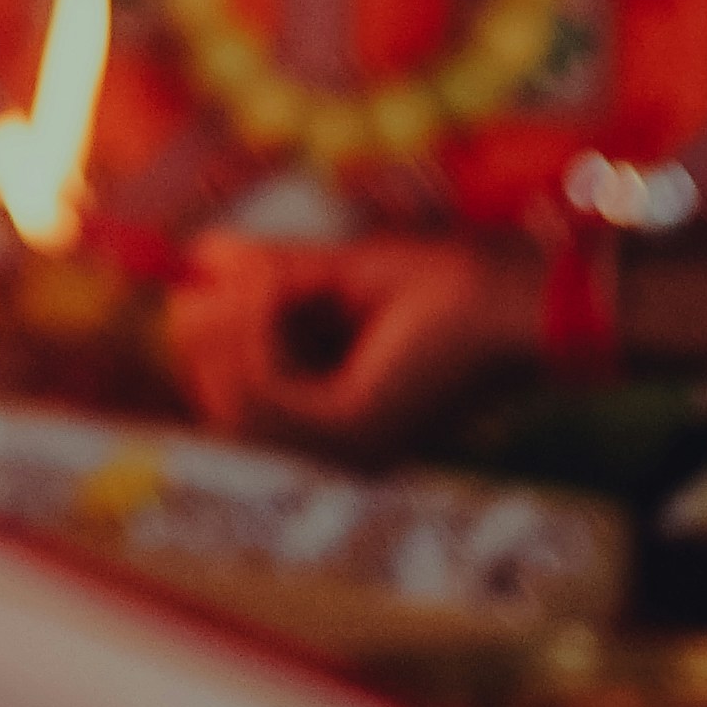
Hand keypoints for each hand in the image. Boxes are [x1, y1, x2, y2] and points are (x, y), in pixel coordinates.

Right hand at [165, 230, 543, 456]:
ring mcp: (341, 450)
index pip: (226, 400)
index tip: (209, 275)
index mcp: (330, 423)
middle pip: (217, 405)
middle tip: (241, 270)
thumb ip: (266, 274)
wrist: (510, 300)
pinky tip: (284, 289)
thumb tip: (196, 255)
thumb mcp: (333, 275)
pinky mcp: (350, 431)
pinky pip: (261, 386)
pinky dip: (257, 327)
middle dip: (210, 329)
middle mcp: (332, 451)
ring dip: (233, 324)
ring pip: (231, 400)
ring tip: (273, 277)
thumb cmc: (445, 287)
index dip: (205, 336)